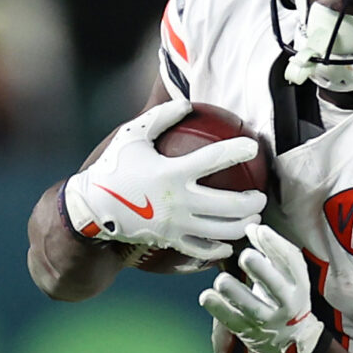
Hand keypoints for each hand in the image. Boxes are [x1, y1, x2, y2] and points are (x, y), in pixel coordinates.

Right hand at [63, 98, 262, 262]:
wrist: (91, 208)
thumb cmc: (113, 167)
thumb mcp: (132, 136)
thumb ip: (160, 117)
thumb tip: (188, 103)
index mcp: (171, 172)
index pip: (214, 159)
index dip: (238, 150)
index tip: (254, 145)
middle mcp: (178, 201)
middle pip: (230, 205)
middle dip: (254, 201)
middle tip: (261, 196)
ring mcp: (176, 225)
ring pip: (223, 230)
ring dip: (244, 225)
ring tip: (252, 218)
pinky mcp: (171, 241)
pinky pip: (203, 249)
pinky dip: (221, 248)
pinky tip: (230, 242)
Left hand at [200, 226, 324, 352]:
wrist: (292, 339)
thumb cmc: (285, 295)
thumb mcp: (287, 274)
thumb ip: (271, 250)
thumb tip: (250, 227)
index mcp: (298, 285)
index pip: (291, 263)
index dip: (276, 246)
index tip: (258, 231)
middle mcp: (287, 304)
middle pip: (276, 287)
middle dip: (262, 271)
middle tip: (246, 256)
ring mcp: (268, 321)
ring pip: (253, 308)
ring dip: (236, 294)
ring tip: (222, 281)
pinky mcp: (249, 332)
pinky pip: (233, 321)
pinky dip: (219, 309)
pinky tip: (206, 296)